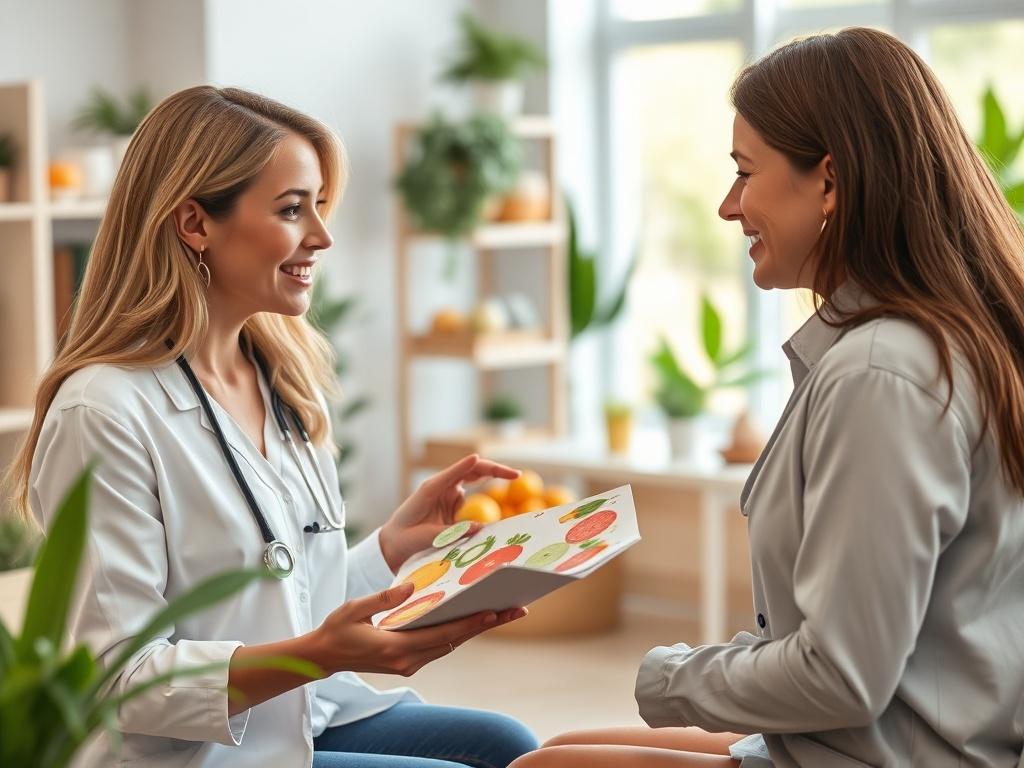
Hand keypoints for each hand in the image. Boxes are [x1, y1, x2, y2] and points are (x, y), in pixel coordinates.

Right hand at [307, 582, 526, 676]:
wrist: (323, 656)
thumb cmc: (337, 629)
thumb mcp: (354, 609)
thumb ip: (383, 598)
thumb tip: (411, 588)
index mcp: (395, 648)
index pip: (442, 634)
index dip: (470, 623)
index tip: (494, 611)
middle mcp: (407, 660)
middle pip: (455, 640)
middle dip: (487, 624)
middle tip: (518, 610)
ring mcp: (409, 663)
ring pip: (450, 643)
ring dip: (476, 628)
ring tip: (505, 611)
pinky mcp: (408, 660)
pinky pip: (440, 645)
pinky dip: (458, 632)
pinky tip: (474, 619)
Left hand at [379, 454, 519, 571]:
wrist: (394, 541)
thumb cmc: (405, 537)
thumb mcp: (427, 537)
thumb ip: (452, 533)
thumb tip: (481, 527)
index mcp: (431, 489)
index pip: (453, 474)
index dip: (467, 466)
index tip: (478, 459)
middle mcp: (442, 486)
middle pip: (471, 470)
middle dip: (494, 469)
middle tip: (516, 474)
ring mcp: (448, 491)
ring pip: (475, 478)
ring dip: (493, 476)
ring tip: (513, 476)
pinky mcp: (453, 499)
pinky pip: (472, 494)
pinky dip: (485, 491)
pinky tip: (499, 488)